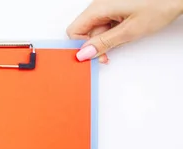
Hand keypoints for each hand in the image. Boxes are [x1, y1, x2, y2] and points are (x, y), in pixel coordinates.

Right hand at [67, 0, 182, 62]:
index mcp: (99, 7)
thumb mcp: (130, 30)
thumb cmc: (160, 4)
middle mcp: (100, 3)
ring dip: (105, 39)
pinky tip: (124, 33)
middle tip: (108, 55)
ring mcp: (108, 4)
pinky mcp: (116, 5)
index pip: (74, 31)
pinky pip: (105, 22)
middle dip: (94, 45)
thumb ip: (104, 43)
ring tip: (123, 40)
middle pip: (84, 30)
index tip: (92, 56)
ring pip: (96, 28)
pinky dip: (112, 31)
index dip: (80, 46)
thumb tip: (84, 53)